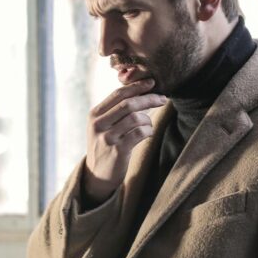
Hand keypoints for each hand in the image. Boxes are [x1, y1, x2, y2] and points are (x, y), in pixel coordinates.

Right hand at [83, 78, 166, 204]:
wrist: (97, 174)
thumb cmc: (105, 145)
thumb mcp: (102, 126)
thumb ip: (115, 110)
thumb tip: (140, 91)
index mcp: (95, 114)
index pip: (118, 94)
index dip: (136, 86)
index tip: (151, 82)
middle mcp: (98, 124)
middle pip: (128, 104)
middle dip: (148, 99)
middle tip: (163, 99)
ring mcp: (107, 138)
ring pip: (135, 118)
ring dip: (148, 119)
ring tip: (148, 125)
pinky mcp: (117, 151)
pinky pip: (139, 133)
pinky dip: (148, 131)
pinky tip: (147, 134)